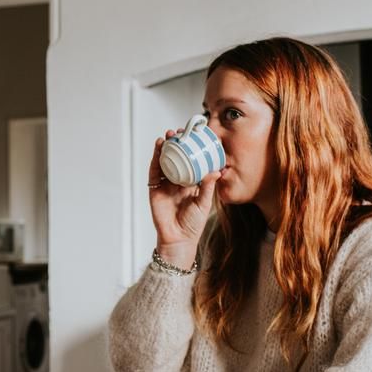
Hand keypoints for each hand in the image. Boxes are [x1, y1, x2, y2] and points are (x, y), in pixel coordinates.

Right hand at [148, 129, 218, 266]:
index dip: (191, 149)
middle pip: (176, 158)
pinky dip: (156, 158)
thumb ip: (208, 187)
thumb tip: (216, 171)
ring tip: (168, 136)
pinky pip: (154, 171)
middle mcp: (177, 181)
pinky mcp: (154, 189)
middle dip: (177, 144)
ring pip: (164, 161)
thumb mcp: (204, 203)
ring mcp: (165, 184)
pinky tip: (159, 148)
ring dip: (165, 148)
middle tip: (180, 131)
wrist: (178, 239)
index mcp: (191, 183)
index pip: (191, 161)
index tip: (195, 136)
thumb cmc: (193, 224)